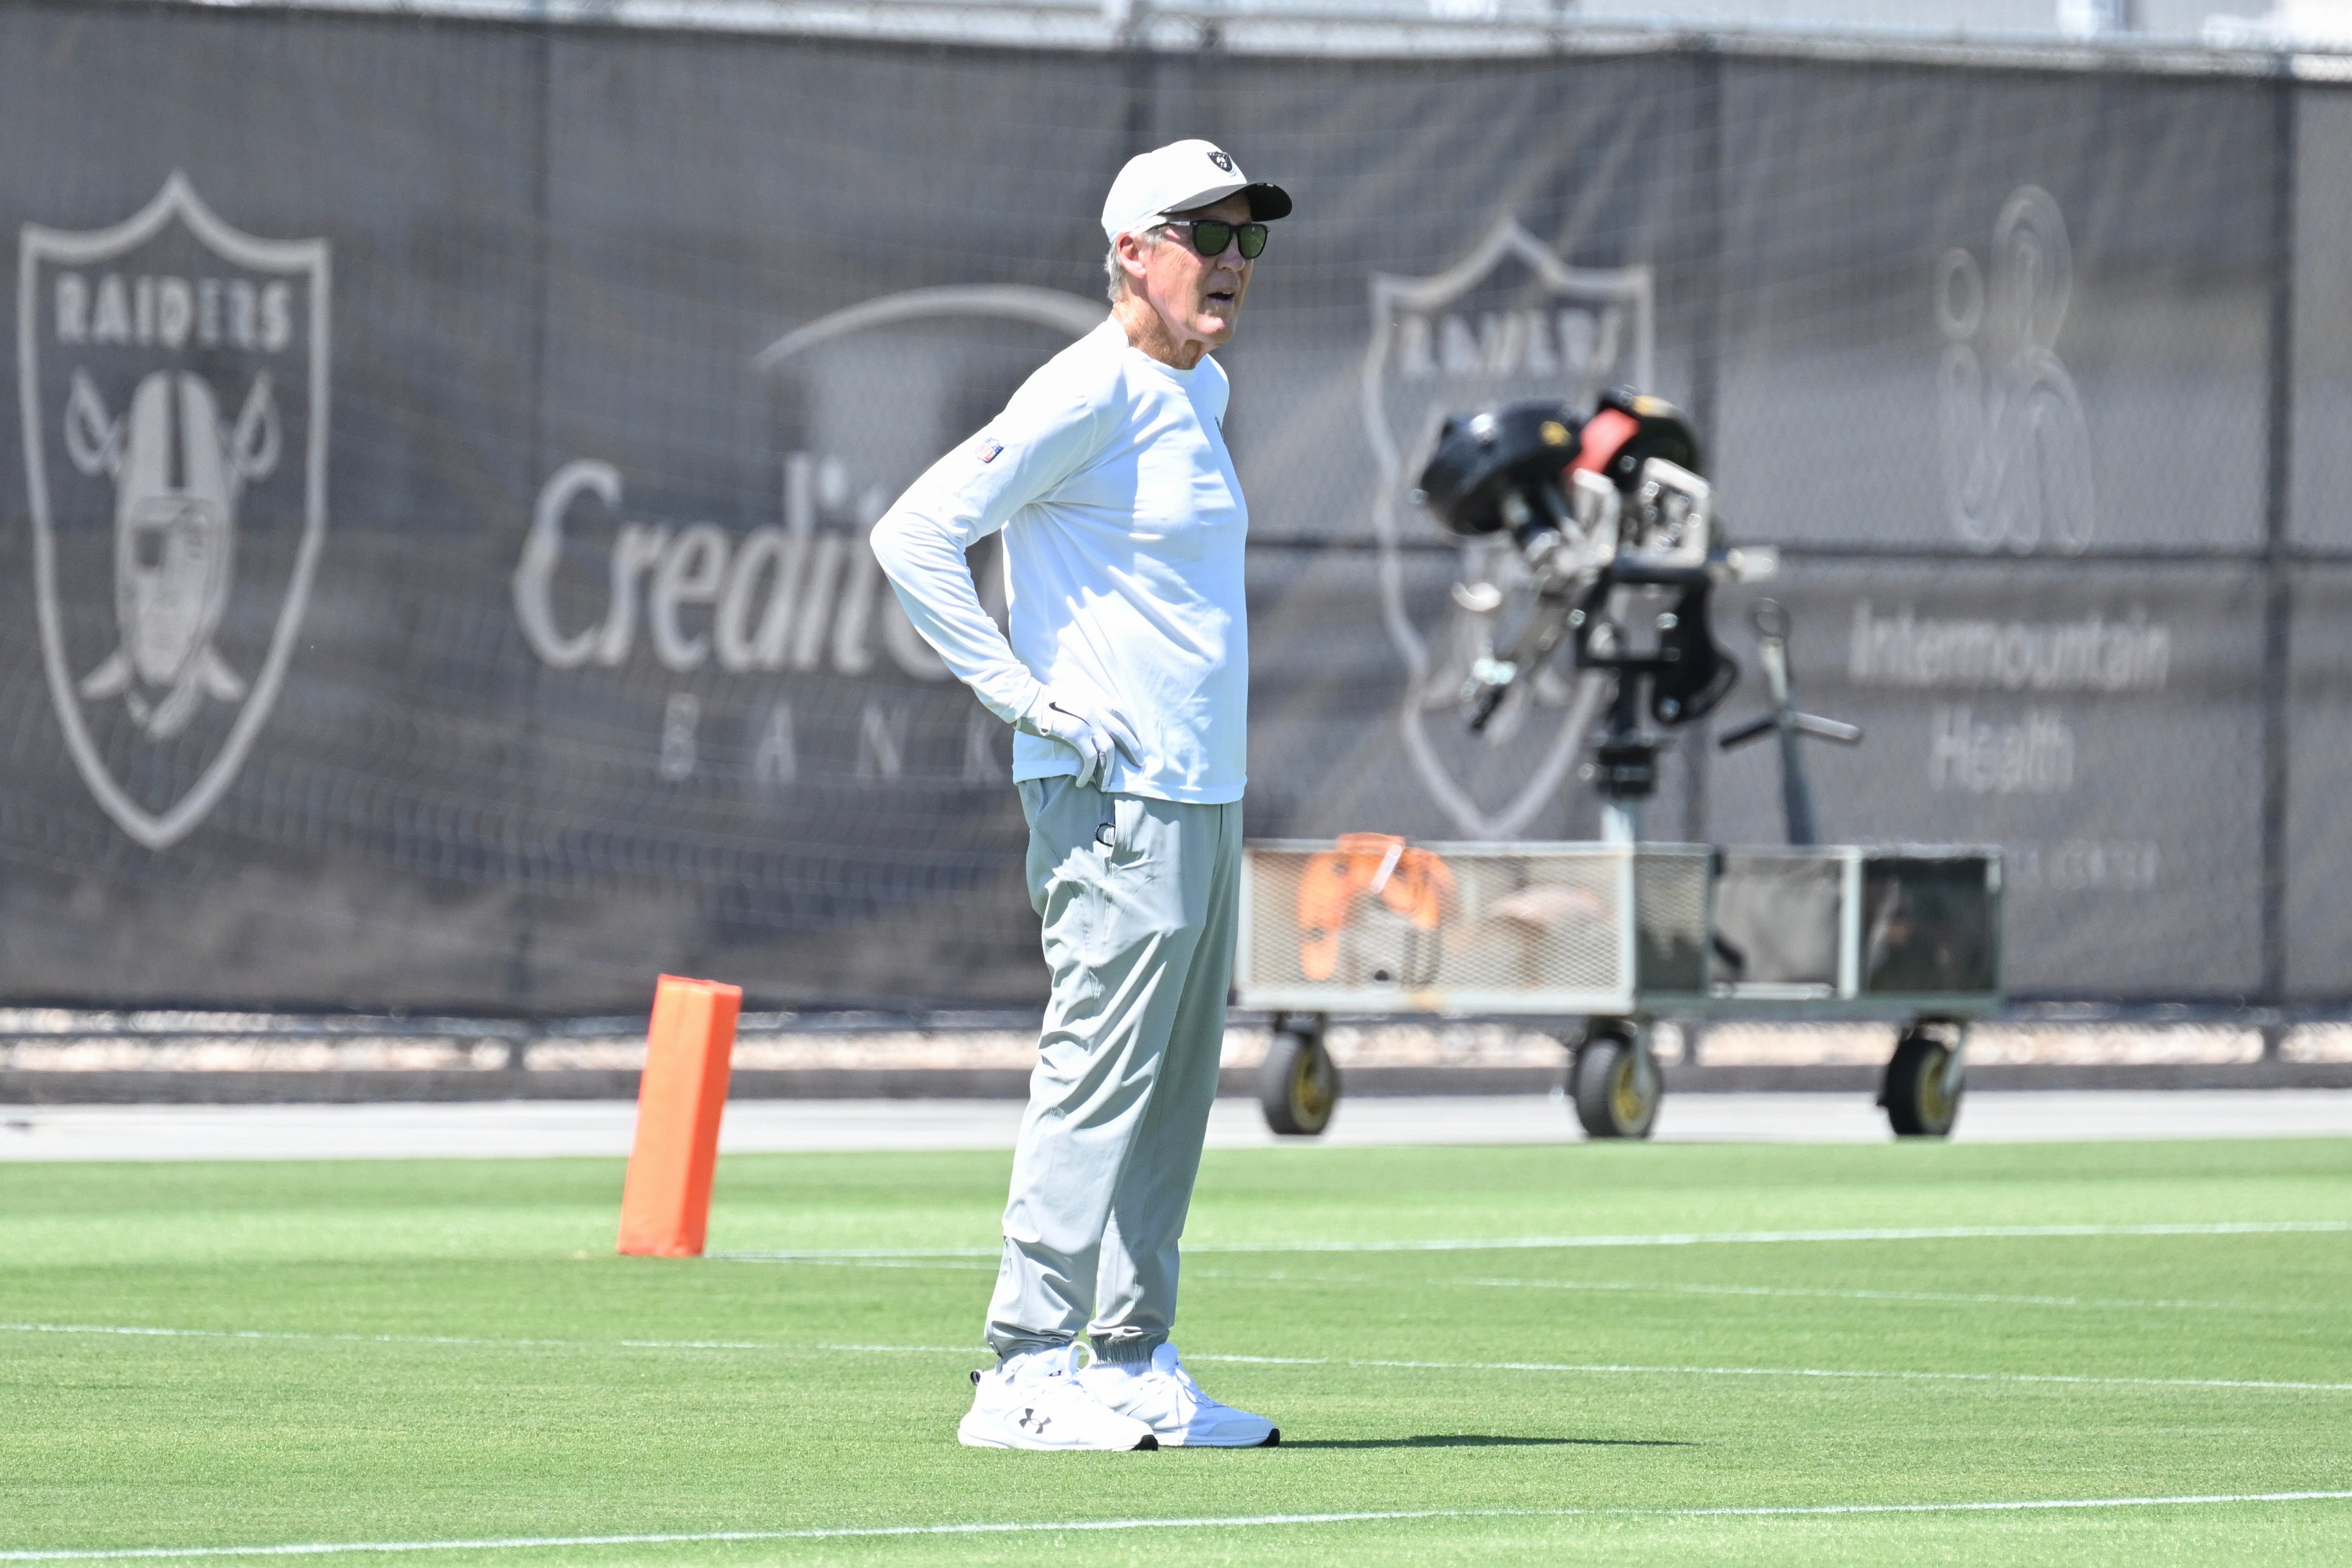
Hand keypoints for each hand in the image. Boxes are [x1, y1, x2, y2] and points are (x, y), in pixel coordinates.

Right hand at [1016, 690, 1141, 787]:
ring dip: (1108, 770)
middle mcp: (1095, 710)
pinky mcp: (1075, 733)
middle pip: (1122, 733)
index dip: (1132, 729)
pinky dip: (1089, 772)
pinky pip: (1089, 758)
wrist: (1025, 701)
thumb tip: (1090, 728)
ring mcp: (1086, 721)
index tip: (1136, 743)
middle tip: (1139, 764)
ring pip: (1108, 750)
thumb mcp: (1069, 701)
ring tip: (1104, 784)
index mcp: (1094, 701)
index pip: (1122, 713)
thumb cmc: (1042, 703)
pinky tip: (1082, 781)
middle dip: (1133, 750)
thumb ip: (1082, 711)